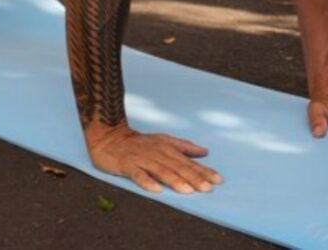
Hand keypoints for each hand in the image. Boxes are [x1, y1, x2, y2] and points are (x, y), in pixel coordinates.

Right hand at [86, 124, 223, 193]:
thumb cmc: (138, 142)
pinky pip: (137, 174)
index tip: (218, 180)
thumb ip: (184, 147)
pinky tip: (156, 190)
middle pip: (177, 166)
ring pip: (160, 170)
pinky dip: (147, 181)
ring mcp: (141, 158)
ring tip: (188, 190)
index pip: (188, 162)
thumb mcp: (163, 141)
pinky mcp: (126, 164)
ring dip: (175, 180)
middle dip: (193, 177)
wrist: (109, 137)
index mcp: (166, 148)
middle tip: (208, 188)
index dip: (203, 171)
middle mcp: (156, 152)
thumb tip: (205, 152)